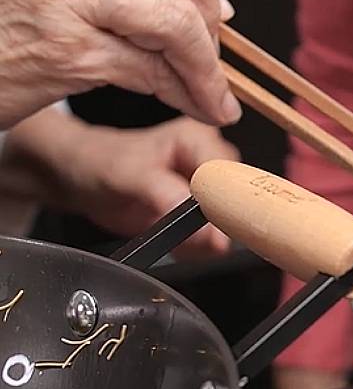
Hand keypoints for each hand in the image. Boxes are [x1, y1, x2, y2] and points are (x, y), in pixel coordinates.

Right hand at [0, 0, 240, 128]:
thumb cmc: (3, 25)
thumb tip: (209, 2)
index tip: (212, 7)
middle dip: (210, 11)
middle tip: (213, 47)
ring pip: (175, 22)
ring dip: (209, 69)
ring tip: (216, 97)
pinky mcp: (68, 52)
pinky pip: (152, 71)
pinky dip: (186, 93)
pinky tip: (196, 106)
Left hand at [2, 109, 240, 258]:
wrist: (79, 178)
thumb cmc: (99, 161)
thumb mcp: (129, 174)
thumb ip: (165, 194)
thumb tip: (199, 220)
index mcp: (201, 139)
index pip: (233, 177)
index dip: (228, 205)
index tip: (217, 229)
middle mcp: (212, 161)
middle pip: (237, 203)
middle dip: (217, 226)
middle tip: (191, 235)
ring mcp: (208, 189)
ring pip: (229, 224)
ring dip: (207, 240)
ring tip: (175, 235)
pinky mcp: (202, 213)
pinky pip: (215, 238)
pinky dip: (199, 248)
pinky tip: (178, 243)